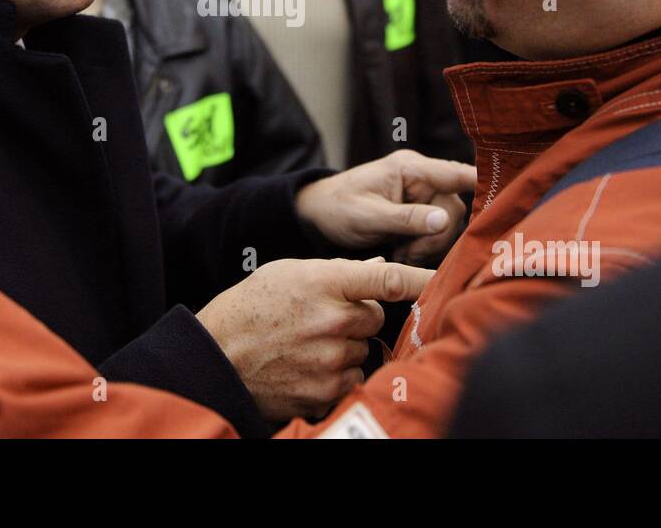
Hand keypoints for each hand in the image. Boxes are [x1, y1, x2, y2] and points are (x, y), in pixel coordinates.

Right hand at [196, 257, 432, 420]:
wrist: (217, 355)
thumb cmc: (251, 308)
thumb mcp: (288, 272)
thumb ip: (335, 271)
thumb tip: (377, 268)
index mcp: (324, 282)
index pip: (385, 279)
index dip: (419, 278)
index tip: (443, 278)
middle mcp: (333, 320)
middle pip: (376, 317)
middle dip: (358, 317)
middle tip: (323, 317)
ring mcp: (330, 359)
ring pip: (363, 350)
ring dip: (346, 347)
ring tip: (307, 343)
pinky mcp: (326, 391)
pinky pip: (352, 380)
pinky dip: (337, 376)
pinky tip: (307, 366)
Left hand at [295, 150, 473, 266]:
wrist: (316, 214)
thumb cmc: (337, 208)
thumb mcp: (368, 215)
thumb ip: (406, 218)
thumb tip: (443, 220)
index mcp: (410, 169)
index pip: (456, 173)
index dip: (481, 185)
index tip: (502, 201)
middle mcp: (421, 179)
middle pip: (454, 208)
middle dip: (436, 235)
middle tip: (407, 252)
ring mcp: (420, 197)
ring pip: (447, 225)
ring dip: (428, 245)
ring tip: (401, 253)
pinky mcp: (417, 214)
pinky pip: (435, 233)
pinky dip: (422, 248)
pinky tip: (403, 253)